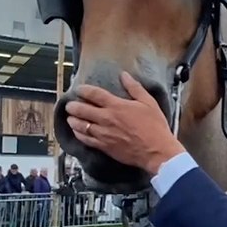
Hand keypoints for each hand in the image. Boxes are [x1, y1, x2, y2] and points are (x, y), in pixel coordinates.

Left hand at [65, 72, 185, 175]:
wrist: (156, 151)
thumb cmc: (155, 127)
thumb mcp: (149, 103)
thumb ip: (135, 88)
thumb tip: (124, 75)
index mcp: (117, 106)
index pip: (94, 94)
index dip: (84, 90)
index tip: (79, 89)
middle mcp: (106, 119)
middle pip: (82, 110)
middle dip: (73, 106)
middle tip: (69, 105)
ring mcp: (103, 134)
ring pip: (81, 126)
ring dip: (73, 120)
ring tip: (70, 118)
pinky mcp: (104, 147)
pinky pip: (86, 140)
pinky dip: (79, 134)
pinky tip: (77, 132)